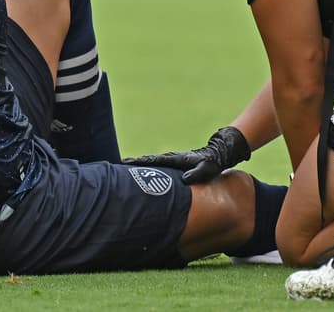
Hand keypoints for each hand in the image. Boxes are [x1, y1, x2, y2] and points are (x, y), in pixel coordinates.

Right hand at [123, 126, 250, 183]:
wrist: (219, 153)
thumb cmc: (214, 162)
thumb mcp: (208, 168)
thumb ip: (197, 173)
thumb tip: (185, 180)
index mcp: (176, 159)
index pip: (154, 162)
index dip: (140, 163)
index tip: (125, 164)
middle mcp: (171, 159)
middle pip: (148, 163)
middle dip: (133, 165)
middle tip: (115, 168)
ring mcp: (172, 162)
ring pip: (151, 166)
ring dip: (138, 169)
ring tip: (122, 174)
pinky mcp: (174, 167)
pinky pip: (157, 169)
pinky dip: (147, 172)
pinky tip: (140, 179)